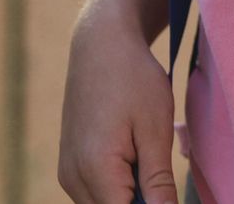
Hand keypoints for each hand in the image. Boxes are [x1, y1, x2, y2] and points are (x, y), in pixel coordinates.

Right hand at [58, 7, 177, 203]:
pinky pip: (97, 191)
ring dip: (132, 193)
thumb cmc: (133, 79)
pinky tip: (137, 154)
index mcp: (95, 170)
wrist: (101, 46)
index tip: (166, 188)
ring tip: (149, 155)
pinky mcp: (70, 165)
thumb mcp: (155, 128)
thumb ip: (158, 180)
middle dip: (143, 201)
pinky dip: (120, 184)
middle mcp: (72, 178)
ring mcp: (68, 172)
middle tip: (162, 169)